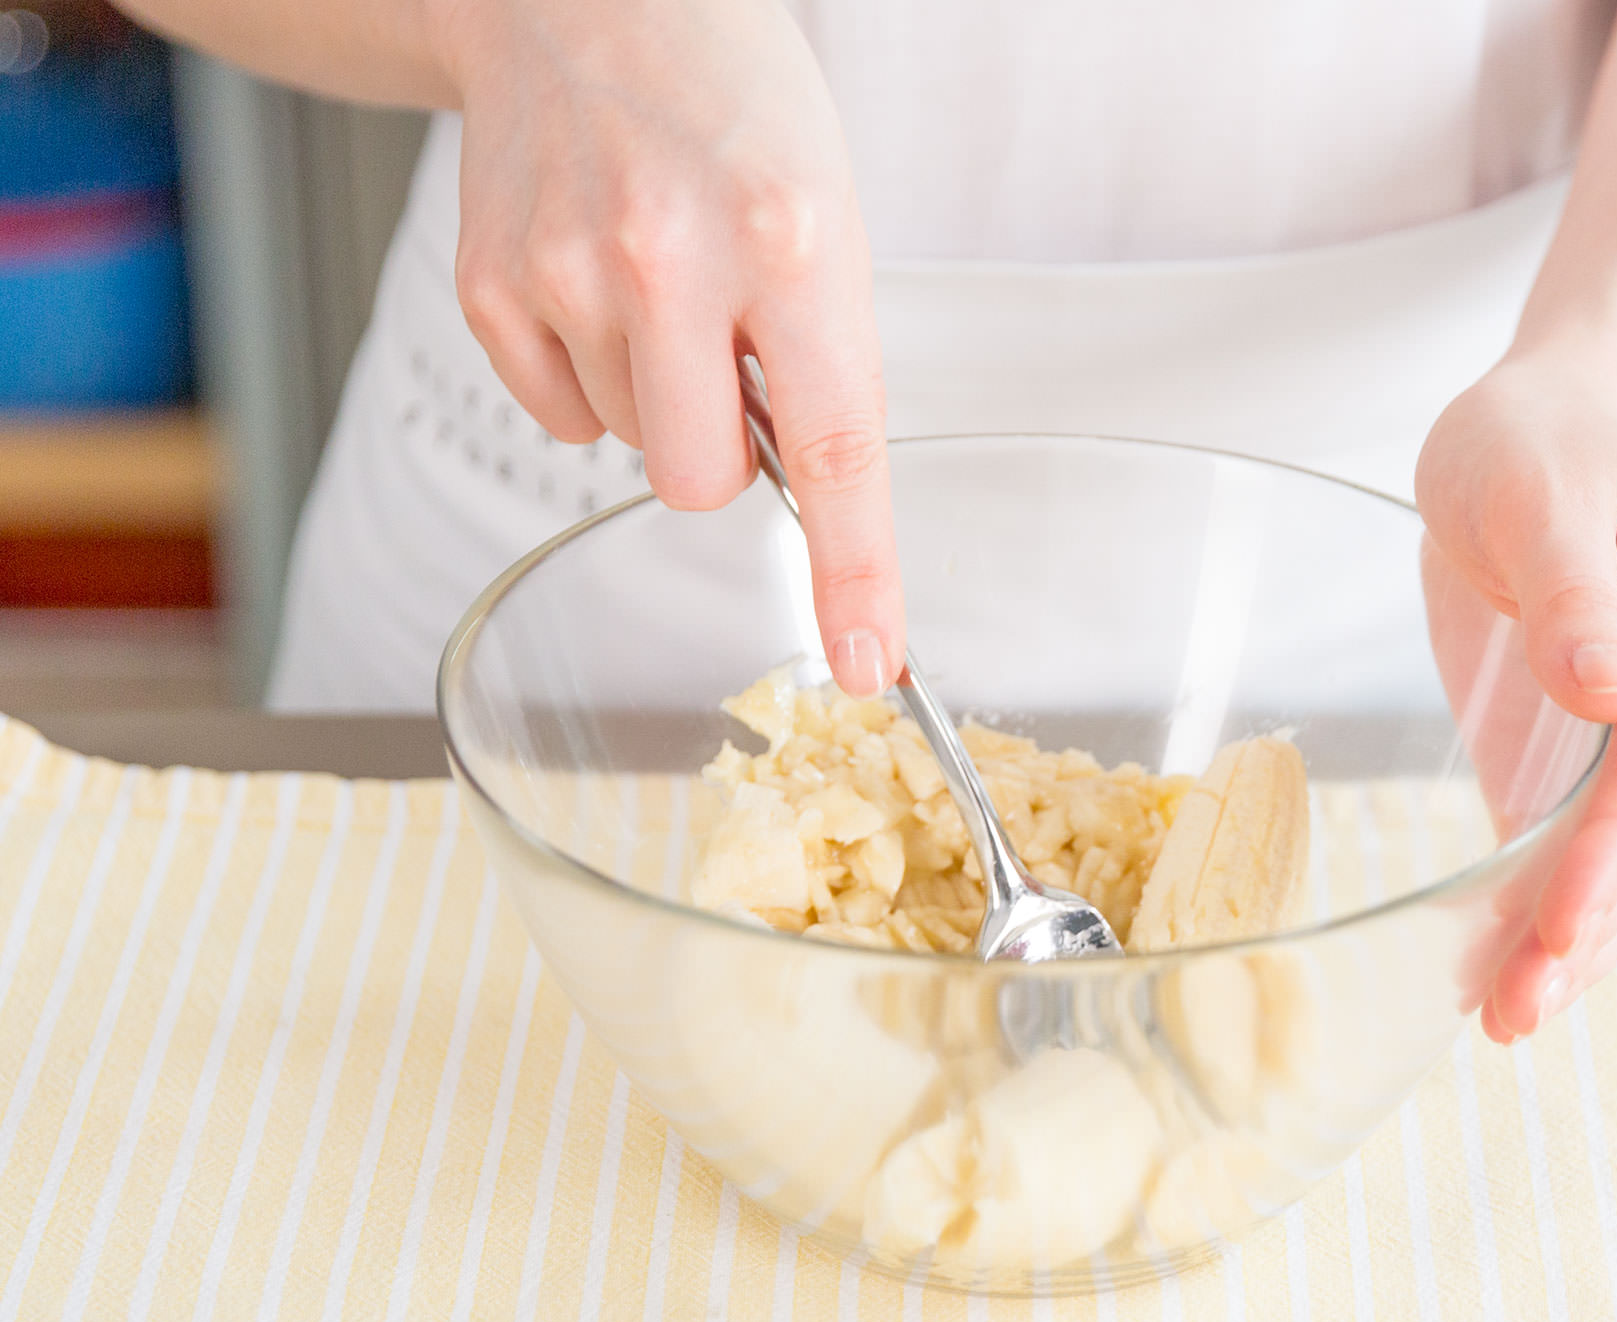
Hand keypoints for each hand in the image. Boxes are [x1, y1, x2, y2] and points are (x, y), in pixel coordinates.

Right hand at [428, 0, 903, 695]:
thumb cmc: (729, 107)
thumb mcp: (824, 210)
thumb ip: (821, 356)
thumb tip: (810, 501)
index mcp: (792, 242)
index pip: (836, 449)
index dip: (855, 573)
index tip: (865, 660)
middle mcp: (673, 258)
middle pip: (699, 483)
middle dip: (719, 454)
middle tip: (724, 357)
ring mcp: (568, 272)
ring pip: (628, 449)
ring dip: (654, 394)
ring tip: (656, 279)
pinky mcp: (491, 287)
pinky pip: (559, 415)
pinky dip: (585, 374)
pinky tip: (594, 285)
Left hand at [1415, 356, 1616, 1042]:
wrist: (1531, 437)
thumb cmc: (1539, 446)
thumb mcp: (1544, 495)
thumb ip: (1575, 594)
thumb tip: (1613, 695)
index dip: (1609, 853)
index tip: (1557, 925)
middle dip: (1583, 929)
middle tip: (1516, 1011)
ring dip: (1569, 948)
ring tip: (1506, 1021)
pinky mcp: (1581, 758)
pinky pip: (1575, 852)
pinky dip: (1543, 915)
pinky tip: (1502, 977)